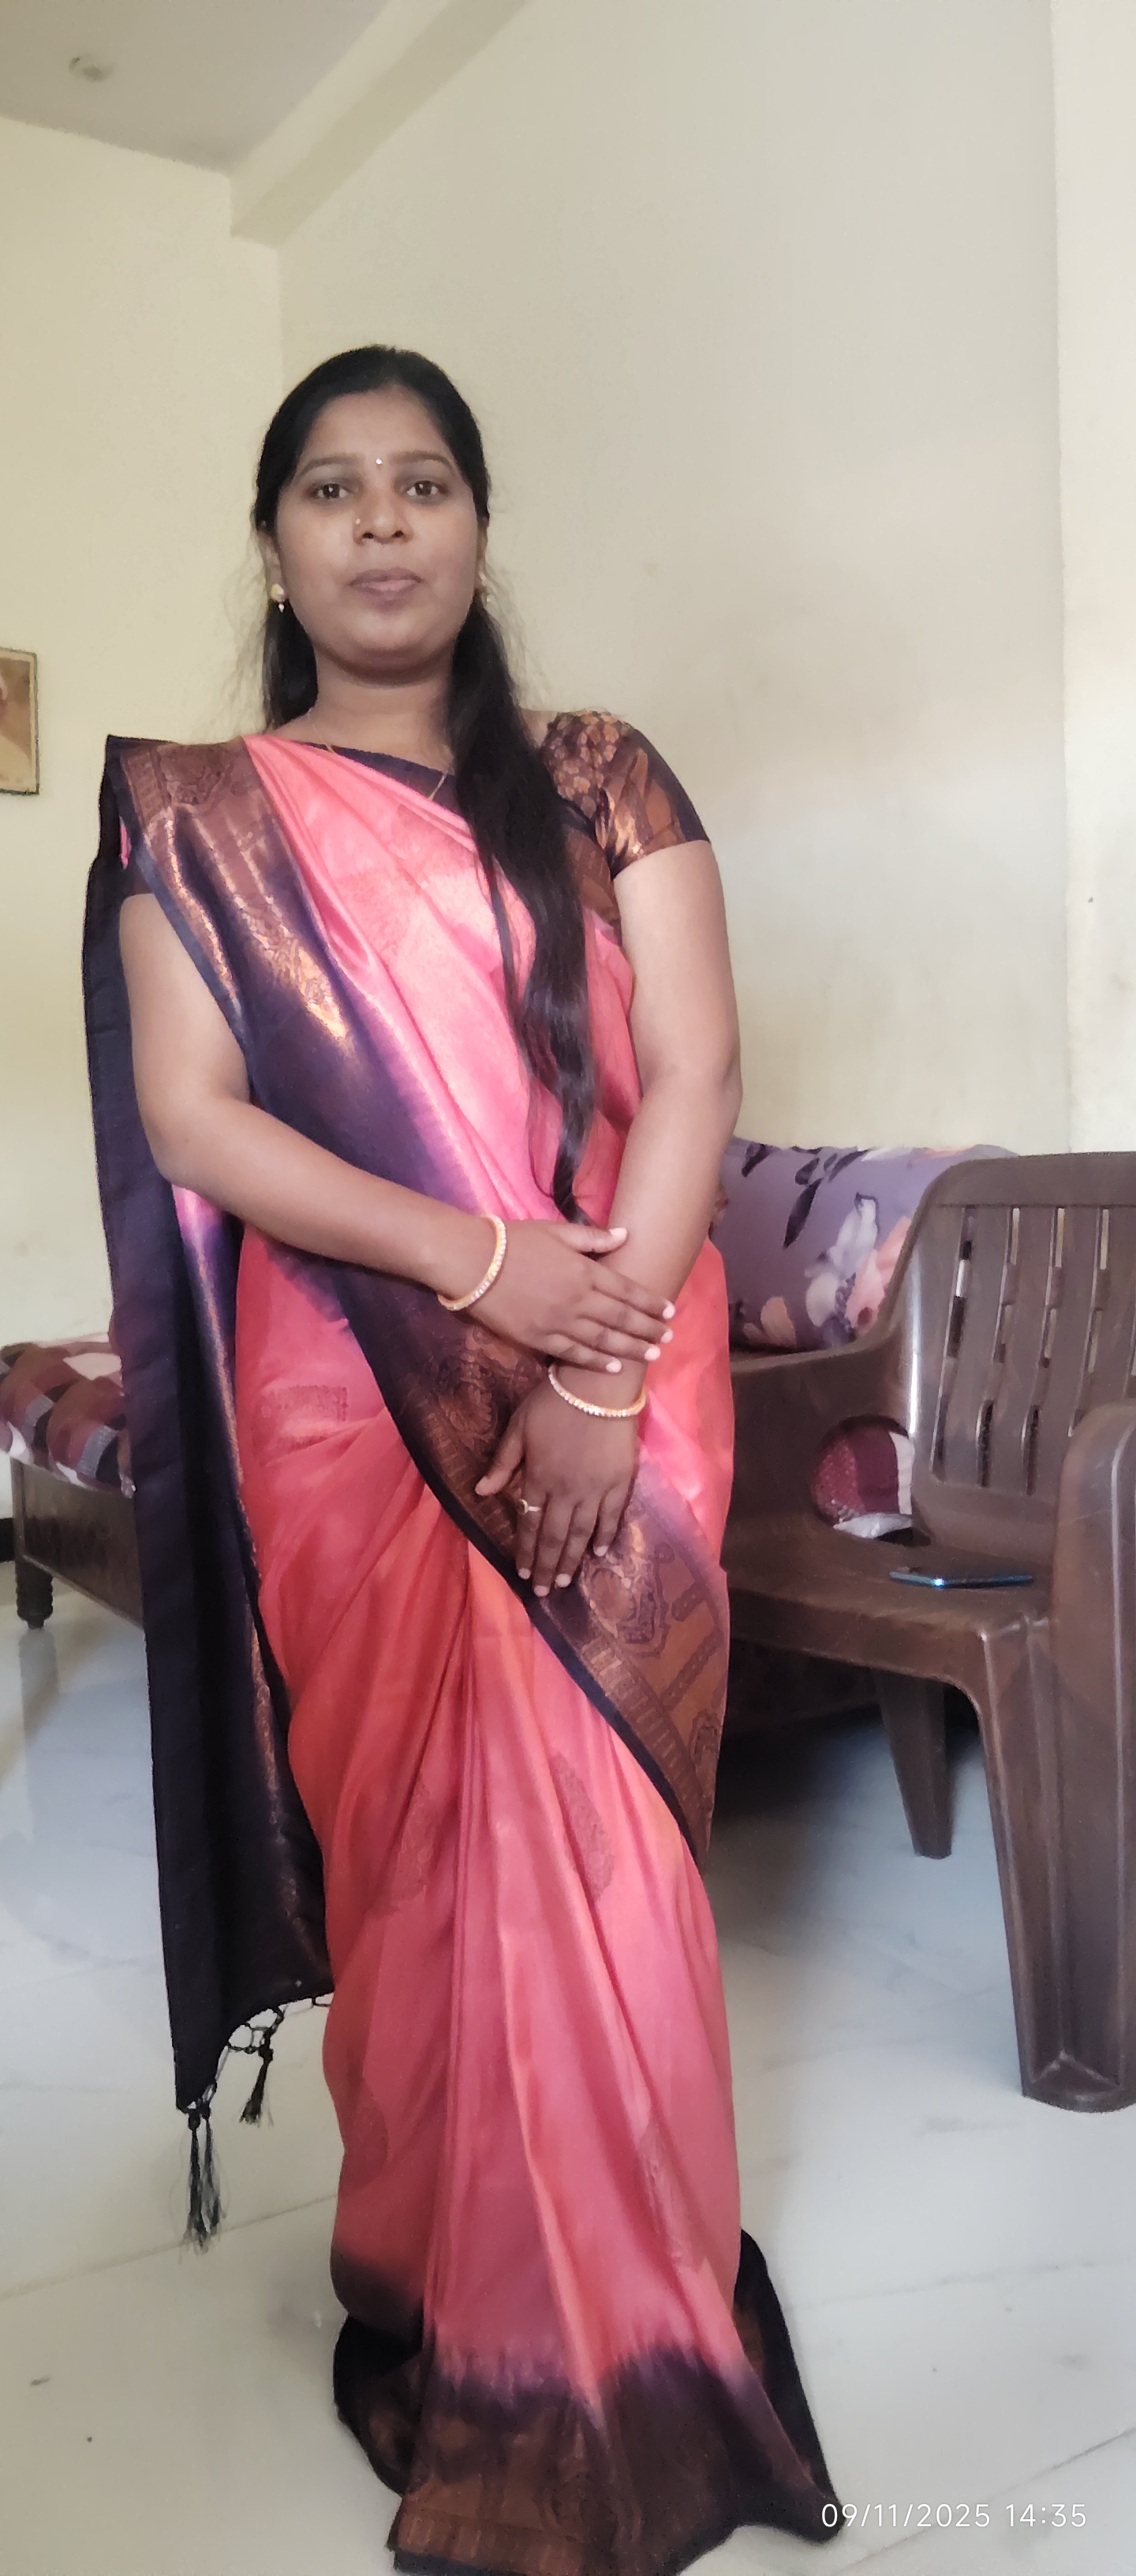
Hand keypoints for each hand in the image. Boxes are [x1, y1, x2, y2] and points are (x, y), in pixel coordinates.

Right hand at [471, 1218, 672, 1375]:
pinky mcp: (539, 1339)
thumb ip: (592, 1237)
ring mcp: (559, 1323)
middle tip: (668, 1338)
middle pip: (622, 1318)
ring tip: (651, 1355)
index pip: (627, 1290)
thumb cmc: (513, 1241)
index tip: (670, 1311)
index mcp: (584, 1271)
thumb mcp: (556, 1231)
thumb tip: (625, 1235)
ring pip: (604, 1340)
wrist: (472, 1263)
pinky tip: (613, 1368)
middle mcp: (578, 1300)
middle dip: (648, 1329)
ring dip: (631, 1349)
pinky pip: (574, 1354)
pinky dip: (596, 1362)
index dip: (651, 1302)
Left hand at [475, 1378, 638, 1592]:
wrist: (599, 1384)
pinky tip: (598, 1553)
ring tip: (564, 1581)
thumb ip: (502, 1463)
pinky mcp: (620, 1481)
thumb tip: (480, 1492)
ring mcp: (595, 1488)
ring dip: (571, 1560)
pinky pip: (612, 1516)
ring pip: (581, 1533)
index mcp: (538, 1478)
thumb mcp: (519, 1427)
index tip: (520, 1572)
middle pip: (554, 1536)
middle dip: (545, 1566)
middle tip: (542, 1591)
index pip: (529, 1523)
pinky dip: (605, 1536)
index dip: (524, 1549)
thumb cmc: (553, 1401)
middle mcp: (566, 1491)